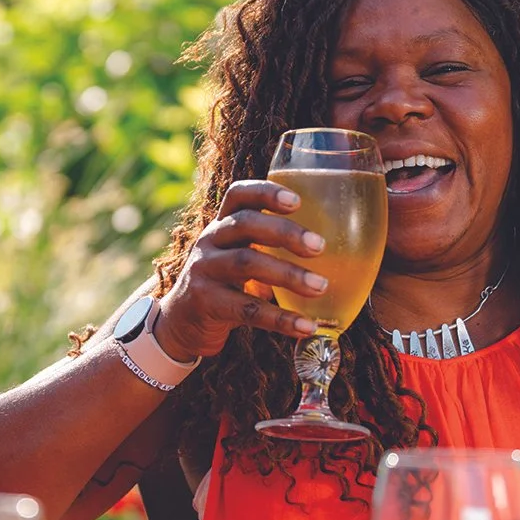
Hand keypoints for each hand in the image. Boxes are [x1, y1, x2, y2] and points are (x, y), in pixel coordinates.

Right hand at [154, 180, 327, 358]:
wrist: (181, 323)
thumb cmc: (226, 284)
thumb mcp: (242, 257)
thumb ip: (272, 248)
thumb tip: (338, 250)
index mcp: (223, 224)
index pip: (239, 195)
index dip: (266, 192)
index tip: (297, 201)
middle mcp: (210, 240)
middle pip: (245, 224)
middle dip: (285, 233)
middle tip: (320, 246)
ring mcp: (204, 270)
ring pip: (246, 263)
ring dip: (288, 274)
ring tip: (320, 286)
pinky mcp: (205, 303)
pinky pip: (247, 309)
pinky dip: (280, 319)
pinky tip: (306, 326)